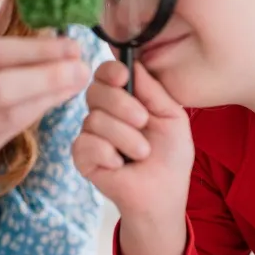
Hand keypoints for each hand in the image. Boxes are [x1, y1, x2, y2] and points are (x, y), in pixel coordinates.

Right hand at [0, 37, 91, 175]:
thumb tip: (59, 47)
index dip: (34, 50)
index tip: (70, 45)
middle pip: (0, 87)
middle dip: (47, 76)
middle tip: (82, 67)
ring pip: (9, 114)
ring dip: (49, 96)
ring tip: (76, 82)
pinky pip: (9, 132)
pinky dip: (36, 113)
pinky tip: (55, 100)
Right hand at [72, 60, 193, 222]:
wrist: (163, 194)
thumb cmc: (171, 156)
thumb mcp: (172, 116)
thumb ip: (153, 88)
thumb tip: (133, 60)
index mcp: (125, 98)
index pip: (107, 73)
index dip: (111, 70)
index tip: (124, 76)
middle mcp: (104, 113)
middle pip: (96, 91)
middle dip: (121, 104)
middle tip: (143, 122)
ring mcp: (91, 134)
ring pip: (94, 119)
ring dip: (125, 138)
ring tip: (141, 153)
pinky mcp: (82, 157)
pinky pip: (85, 143)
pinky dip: (107, 153)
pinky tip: (119, 165)